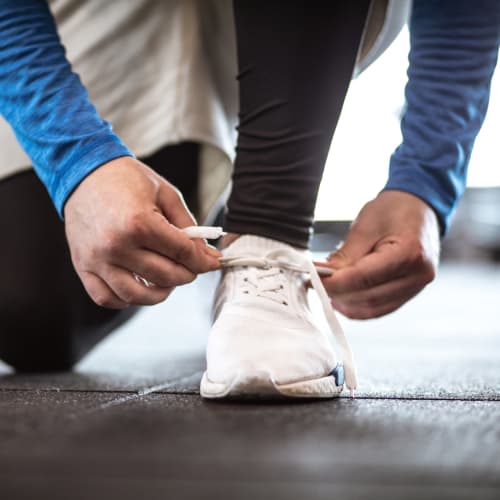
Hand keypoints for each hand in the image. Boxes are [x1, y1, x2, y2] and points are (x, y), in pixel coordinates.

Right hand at [64, 157, 220, 308]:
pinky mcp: (82, 266)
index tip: (214, 263)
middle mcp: (117, 245)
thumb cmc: (127, 180)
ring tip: (168, 280)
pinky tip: (139, 286)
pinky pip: (106, 298)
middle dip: (188, 274)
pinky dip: (126, 299)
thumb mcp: (166, 194)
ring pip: (137, 295)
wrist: (84, 172)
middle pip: (165, 276)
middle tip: (192, 267)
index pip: (182, 253)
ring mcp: (97, 259)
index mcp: (140, 223)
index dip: (204, 261)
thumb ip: (188, 226)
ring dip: (161, 292)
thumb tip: (205, 254)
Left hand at [317, 190, 439, 318]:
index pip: (364, 278)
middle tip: (313, 282)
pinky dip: (357, 307)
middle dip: (336, 292)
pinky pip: (379, 309)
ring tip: (326, 289)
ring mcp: (416, 287)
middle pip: (368, 297)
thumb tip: (322, 275)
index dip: (334, 282)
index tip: (311, 278)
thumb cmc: (394, 210)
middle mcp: (418, 276)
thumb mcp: (365, 225)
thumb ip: (345, 255)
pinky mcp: (409, 293)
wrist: (418, 207)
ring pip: (372, 308)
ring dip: (345, 303)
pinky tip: (341, 298)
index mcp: (410, 253)